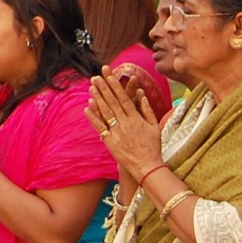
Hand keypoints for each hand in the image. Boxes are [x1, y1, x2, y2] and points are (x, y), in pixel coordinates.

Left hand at [87, 66, 162, 183]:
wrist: (147, 166)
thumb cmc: (152, 146)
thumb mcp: (154, 126)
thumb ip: (147, 109)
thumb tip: (141, 93)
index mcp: (136, 118)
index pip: (124, 99)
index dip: (115, 87)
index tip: (109, 76)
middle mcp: (126, 123)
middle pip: (113, 103)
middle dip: (104, 89)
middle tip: (95, 77)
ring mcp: (117, 132)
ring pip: (106, 112)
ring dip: (97, 99)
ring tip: (91, 87)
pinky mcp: (110, 141)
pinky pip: (100, 127)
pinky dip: (93, 117)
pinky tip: (86, 107)